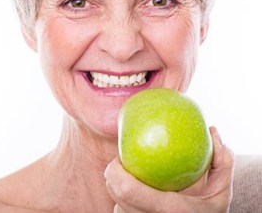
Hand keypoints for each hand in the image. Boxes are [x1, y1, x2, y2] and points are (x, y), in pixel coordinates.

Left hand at [105, 127, 234, 212]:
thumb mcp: (220, 190)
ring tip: (133, 176)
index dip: (115, 169)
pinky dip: (122, 197)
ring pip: (114, 201)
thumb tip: (212, 131)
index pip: (126, 189)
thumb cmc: (208, 212)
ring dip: (117, 185)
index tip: (122, 155)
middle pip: (114, 192)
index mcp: (166, 209)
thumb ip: (222, 162)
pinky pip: (118, 208)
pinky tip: (136, 191)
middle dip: (115, 172)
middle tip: (127, 161)